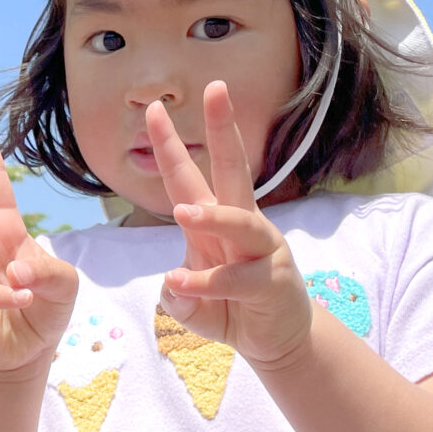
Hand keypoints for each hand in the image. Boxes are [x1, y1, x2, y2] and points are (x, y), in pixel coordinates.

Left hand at [152, 83, 313, 369]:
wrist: (278, 341)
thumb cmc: (233, 309)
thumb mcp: (193, 304)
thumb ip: (179, 294)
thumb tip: (172, 286)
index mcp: (218, 220)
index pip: (190, 175)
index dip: (172, 144)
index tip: (154, 109)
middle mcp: (242, 225)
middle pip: (234, 169)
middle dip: (223, 129)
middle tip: (215, 90)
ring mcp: (262, 251)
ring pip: (240, 223)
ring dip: (212, 216)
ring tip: (183, 212)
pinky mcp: (272, 282)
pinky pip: (236, 279)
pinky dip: (207, 282)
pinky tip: (180, 284)